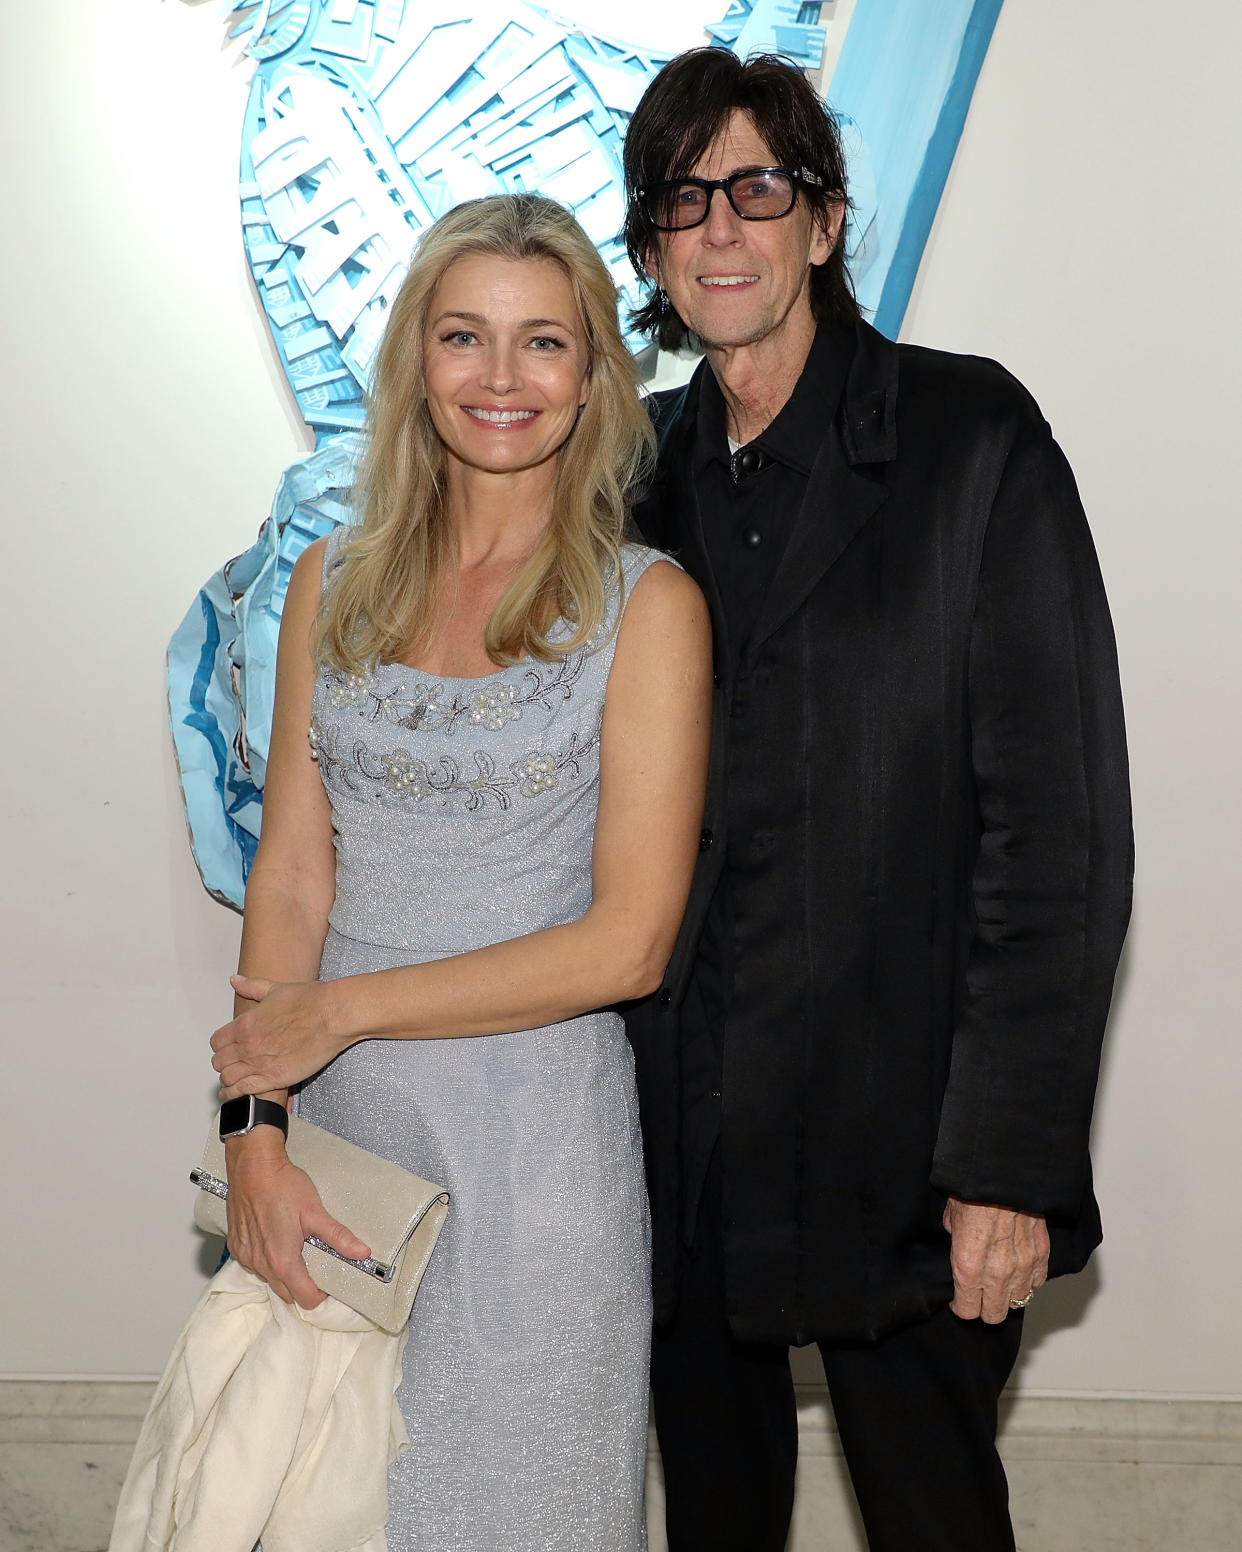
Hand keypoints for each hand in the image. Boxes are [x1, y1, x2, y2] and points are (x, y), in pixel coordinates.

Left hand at [211, 976, 347, 1097]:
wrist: (332, 1015)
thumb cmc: (310, 1001)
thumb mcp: (276, 989)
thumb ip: (252, 987)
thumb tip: (236, 981)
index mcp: (245, 1024)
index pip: (217, 1042)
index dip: (220, 1046)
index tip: (226, 1048)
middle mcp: (248, 1045)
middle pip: (219, 1062)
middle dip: (224, 1063)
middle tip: (232, 1064)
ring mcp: (259, 1064)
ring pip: (228, 1078)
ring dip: (228, 1079)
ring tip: (233, 1081)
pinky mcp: (274, 1079)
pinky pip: (243, 1091)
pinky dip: (234, 1094)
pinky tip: (235, 1094)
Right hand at [225, 1135, 369, 1308]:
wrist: (252, 1166)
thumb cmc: (282, 1185)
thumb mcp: (315, 1211)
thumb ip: (339, 1236)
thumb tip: (362, 1253)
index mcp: (282, 1261)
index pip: (306, 1299)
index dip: (321, 1293)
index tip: (329, 1279)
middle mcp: (261, 1265)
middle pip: (287, 1295)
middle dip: (303, 1286)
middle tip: (316, 1264)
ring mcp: (246, 1257)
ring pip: (269, 1280)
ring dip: (284, 1274)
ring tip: (297, 1249)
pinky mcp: (236, 1246)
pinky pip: (253, 1266)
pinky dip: (266, 1261)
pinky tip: (276, 1240)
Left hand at [942, 1197, 1049, 1322]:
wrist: (1003, 1173)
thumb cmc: (973, 1191)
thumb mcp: (951, 1218)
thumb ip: (956, 1242)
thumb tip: (960, 1246)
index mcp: (968, 1265)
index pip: (967, 1310)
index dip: (961, 1307)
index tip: (959, 1300)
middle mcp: (996, 1273)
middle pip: (994, 1315)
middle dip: (984, 1308)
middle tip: (979, 1296)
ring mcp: (1022, 1267)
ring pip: (1017, 1302)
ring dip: (1008, 1296)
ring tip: (1000, 1283)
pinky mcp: (1041, 1256)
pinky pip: (1036, 1283)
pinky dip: (1028, 1281)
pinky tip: (1018, 1270)